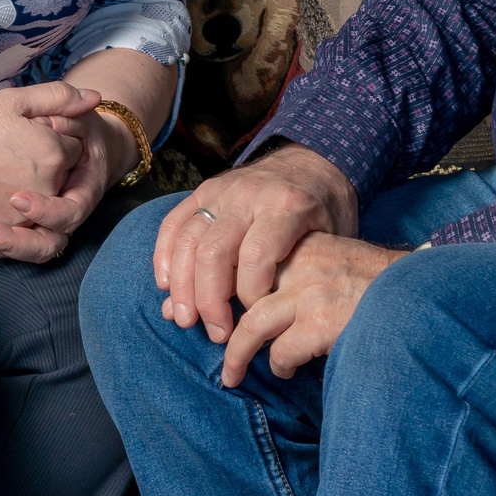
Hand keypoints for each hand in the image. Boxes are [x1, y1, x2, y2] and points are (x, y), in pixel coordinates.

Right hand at [0, 82, 97, 262]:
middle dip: (51, 166)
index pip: (74, 147)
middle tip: (16, 154)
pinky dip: (28, 232)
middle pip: (66, 178)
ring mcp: (27, 219)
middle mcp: (47, 190)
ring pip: (52, 212)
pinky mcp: (7, 238)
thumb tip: (95, 99)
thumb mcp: (11, 101)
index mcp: (53, 154)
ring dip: (43, 199)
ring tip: (14, 183)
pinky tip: (10, 213)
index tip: (30, 133)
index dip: (55, 137)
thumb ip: (58, 96)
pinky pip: (32, 243)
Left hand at [13, 98, 132, 249]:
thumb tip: (87, 98)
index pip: (73, 205)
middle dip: (28, 228)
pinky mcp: (28, 228)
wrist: (75, 143)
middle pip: (54, 235)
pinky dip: (2, 246)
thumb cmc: (66, 125)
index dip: (51, 204)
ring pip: (38, 249)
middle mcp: (67, 210)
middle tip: (7, 204)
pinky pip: (19, 248)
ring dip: (12, 244)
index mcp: (82, 186)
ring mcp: (48, 222)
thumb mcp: (57, 106)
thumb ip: (65, 101)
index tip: (20, 192)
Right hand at [153, 142, 357, 342]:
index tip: (258, 320)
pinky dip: (164, 256)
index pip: (256, 256)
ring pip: (188, 240)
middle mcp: (249, 195)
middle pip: (214, 252)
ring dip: (182, 286)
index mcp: (286, 206)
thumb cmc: (325, 211)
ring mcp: (222, 191)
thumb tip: (265, 324)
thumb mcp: (331, 240)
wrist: (312, 161)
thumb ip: (298, 276)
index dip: (251, 296)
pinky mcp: (204, 190)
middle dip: (210, 301)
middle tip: (218, 334)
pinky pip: (174, 223)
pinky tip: (167, 286)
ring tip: (186, 320)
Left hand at [220, 232, 404, 386]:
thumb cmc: (380, 287)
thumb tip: (259, 302)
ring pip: (251, 326)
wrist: (422, 296)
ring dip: (237, 355)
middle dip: (219, 320)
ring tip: (232, 374)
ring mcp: (310, 293)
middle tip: (209, 340)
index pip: (247, 262)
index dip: (223, 287)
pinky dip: (281, 366)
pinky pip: (282, 353)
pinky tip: (289, 370)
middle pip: (240, 292)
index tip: (207, 305)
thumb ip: (301, 272)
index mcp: (303, 245)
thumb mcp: (336, 262)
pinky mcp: (321, 324)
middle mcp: (302, 264)